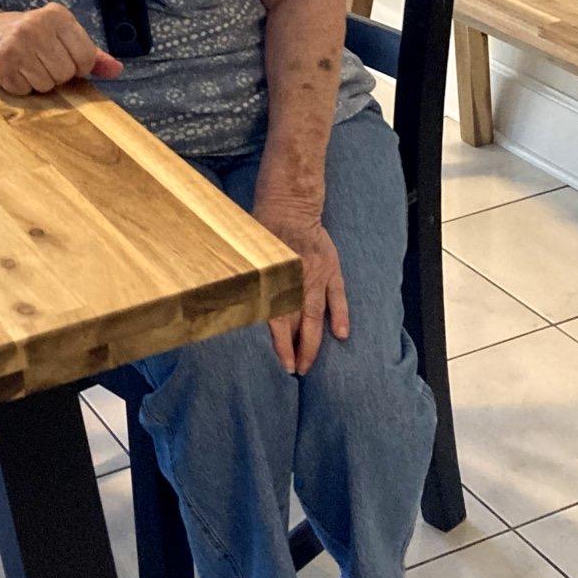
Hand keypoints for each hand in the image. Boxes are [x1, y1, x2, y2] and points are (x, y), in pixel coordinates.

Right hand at [0, 3, 123, 95]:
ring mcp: (16, 47)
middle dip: (57, 73)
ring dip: (39, 81)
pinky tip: (14, 70)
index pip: (85, 57)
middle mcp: (36, 27)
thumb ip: (90, 52)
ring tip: (27, 64)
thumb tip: (118, 70)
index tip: (64, 56)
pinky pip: (26, 91)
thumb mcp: (60, 34)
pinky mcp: (1, 66)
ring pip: (47, 85)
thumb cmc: (28, 35)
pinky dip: (22, 86)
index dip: (78, 65)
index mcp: (56, 15)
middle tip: (41, 59)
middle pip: (66, 73)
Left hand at [253, 196, 348, 374]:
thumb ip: (250, 282)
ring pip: (317, 316)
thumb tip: (236, 307)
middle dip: (298, 350)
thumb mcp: (251, 256)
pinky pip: (338, 297)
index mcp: (275, 281)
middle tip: (297, 371)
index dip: (281, 345)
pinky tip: (341, 334)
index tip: (283, 364)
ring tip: (310, 363)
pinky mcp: (331, 269)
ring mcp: (317, 277)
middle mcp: (297, 282)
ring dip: (314, 341)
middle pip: (298, 324)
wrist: (290, 206)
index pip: (278, 321)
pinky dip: (340, 315)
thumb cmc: (264, 231)